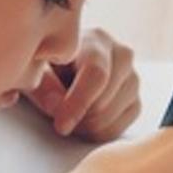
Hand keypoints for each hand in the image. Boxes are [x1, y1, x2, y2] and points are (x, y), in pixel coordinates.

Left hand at [25, 28, 139, 141]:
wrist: (64, 66)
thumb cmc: (48, 64)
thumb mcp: (36, 69)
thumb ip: (44, 85)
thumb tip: (56, 104)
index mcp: (96, 40)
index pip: (97, 74)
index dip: (78, 103)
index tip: (61, 124)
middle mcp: (122, 55)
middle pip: (105, 101)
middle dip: (79, 117)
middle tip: (59, 117)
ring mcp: (133, 78)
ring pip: (113, 115)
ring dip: (87, 125)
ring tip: (70, 116)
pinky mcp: (135, 100)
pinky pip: (121, 127)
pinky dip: (100, 132)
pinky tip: (84, 122)